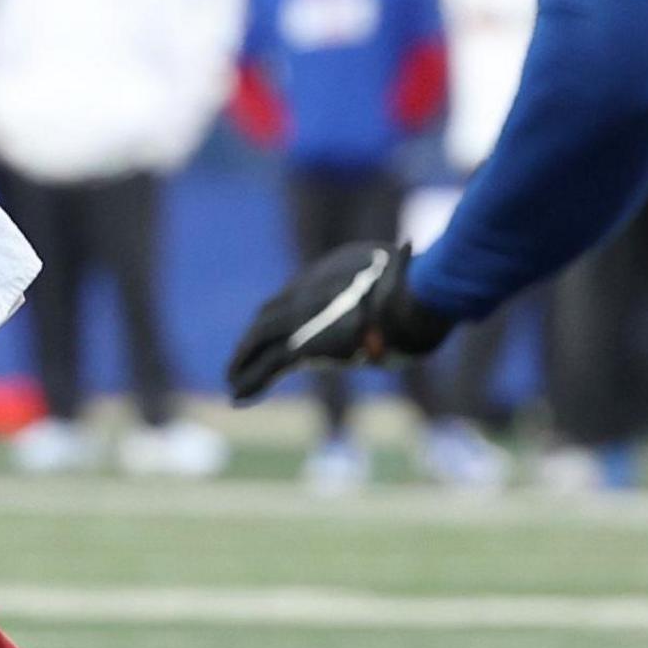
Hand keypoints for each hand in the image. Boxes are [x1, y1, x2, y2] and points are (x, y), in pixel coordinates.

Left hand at [226, 241, 455, 402]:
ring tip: (232, 378)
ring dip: (244, 359)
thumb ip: (401, 266)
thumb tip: (413, 252)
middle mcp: (305, 293)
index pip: (294, 293)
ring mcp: (299, 319)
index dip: (282, 312)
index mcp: (327, 274)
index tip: (276, 327)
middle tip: (245, 354)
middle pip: (269, 314)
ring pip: (259, 340)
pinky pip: (266, 367)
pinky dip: (251, 380)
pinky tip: (237, 395)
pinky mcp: (300, 348)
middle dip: (255, 335)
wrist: (406, 304)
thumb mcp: (405, 268)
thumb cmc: (415, 288)